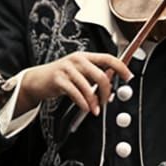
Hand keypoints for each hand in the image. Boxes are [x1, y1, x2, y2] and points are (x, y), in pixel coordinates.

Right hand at [15, 51, 133, 116]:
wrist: (37, 80)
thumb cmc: (61, 77)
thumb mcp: (79, 72)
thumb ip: (94, 76)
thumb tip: (111, 87)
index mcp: (85, 56)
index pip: (108, 58)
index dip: (121, 67)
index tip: (128, 77)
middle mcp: (78, 60)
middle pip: (100, 75)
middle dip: (106, 91)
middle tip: (106, 101)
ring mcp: (67, 69)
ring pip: (88, 86)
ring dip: (94, 101)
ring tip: (95, 109)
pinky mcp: (59, 79)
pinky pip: (76, 93)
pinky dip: (83, 103)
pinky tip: (85, 108)